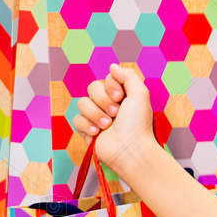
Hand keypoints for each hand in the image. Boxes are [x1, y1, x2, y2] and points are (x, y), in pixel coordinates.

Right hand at [71, 64, 154, 180]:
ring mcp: (96, 117)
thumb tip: (112, 66)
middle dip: (103, 100)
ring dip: (95, 114)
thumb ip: (128, 76)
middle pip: (91, 88)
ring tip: (108, 126)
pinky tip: (98, 134)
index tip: (120, 97)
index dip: (110, 86)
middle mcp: (108, 104)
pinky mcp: (86, 130)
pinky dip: (87, 126)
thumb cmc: (138, 124)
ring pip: (82, 103)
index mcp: (121, 95)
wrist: (130, 150)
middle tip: (115, 113)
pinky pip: (76, 119)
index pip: (105, 78)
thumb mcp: (140, 94)